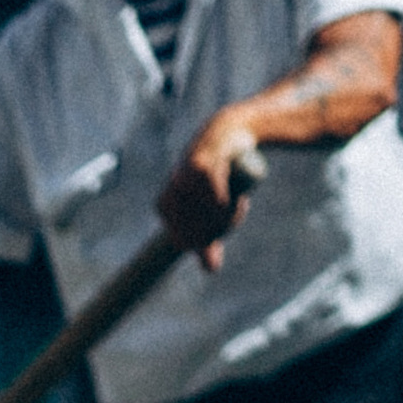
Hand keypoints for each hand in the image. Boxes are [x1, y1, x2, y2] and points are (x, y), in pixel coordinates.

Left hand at [157, 110, 263, 267]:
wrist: (231, 132)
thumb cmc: (218, 175)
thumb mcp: (211, 210)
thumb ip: (208, 240)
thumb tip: (211, 270)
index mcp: (164, 206)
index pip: (185, 242)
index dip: (207, 239)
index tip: (219, 224)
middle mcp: (170, 193)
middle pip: (199, 233)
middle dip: (222, 227)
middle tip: (234, 210)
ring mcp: (182, 179)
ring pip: (210, 218)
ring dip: (230, 215)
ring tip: (237, 199)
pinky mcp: (199, 166)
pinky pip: (217, 203)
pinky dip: (231, 204)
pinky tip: (237, 194)